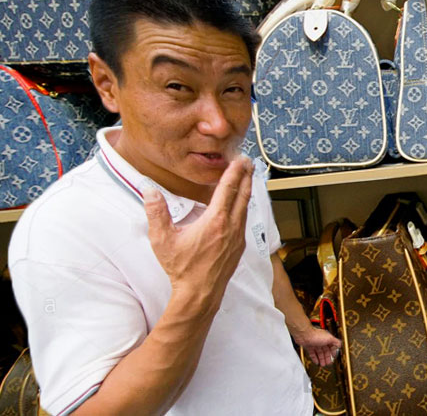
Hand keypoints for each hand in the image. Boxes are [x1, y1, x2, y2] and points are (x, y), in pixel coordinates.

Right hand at [143, 156, 253, 305]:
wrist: (199, 294)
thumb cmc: (182, 268)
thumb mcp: (162, 240)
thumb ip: (156, 212)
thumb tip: (150, 191)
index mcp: (216, 221)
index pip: (228, 189)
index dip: (234, 172)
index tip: (239, 159)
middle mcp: (231, 227)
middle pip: (243, 194)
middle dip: (246, 176)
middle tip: (248, 161)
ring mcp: (238, 237)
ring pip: (246, 207)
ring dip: (247, 190)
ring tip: (247, 178)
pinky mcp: (239, 247)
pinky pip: (244, 220)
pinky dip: (244, 206)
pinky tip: (240, 205)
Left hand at [296, 327, 341, 366]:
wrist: (304, 335)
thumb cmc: (316, 335)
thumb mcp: (329, 338)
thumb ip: (336, 342)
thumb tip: (340, 345)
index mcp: (327, 339)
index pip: (332, 346)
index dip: (333, 352)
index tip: (334, 357)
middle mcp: (321, 341)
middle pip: (325, 351)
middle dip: (327, 358)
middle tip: (328, 363)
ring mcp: (315, 344)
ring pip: (319, 353)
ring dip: (322, 359)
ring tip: (323, 365)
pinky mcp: (309, 347)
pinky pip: (313, 354)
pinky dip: (315, 358)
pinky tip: (316, 362)